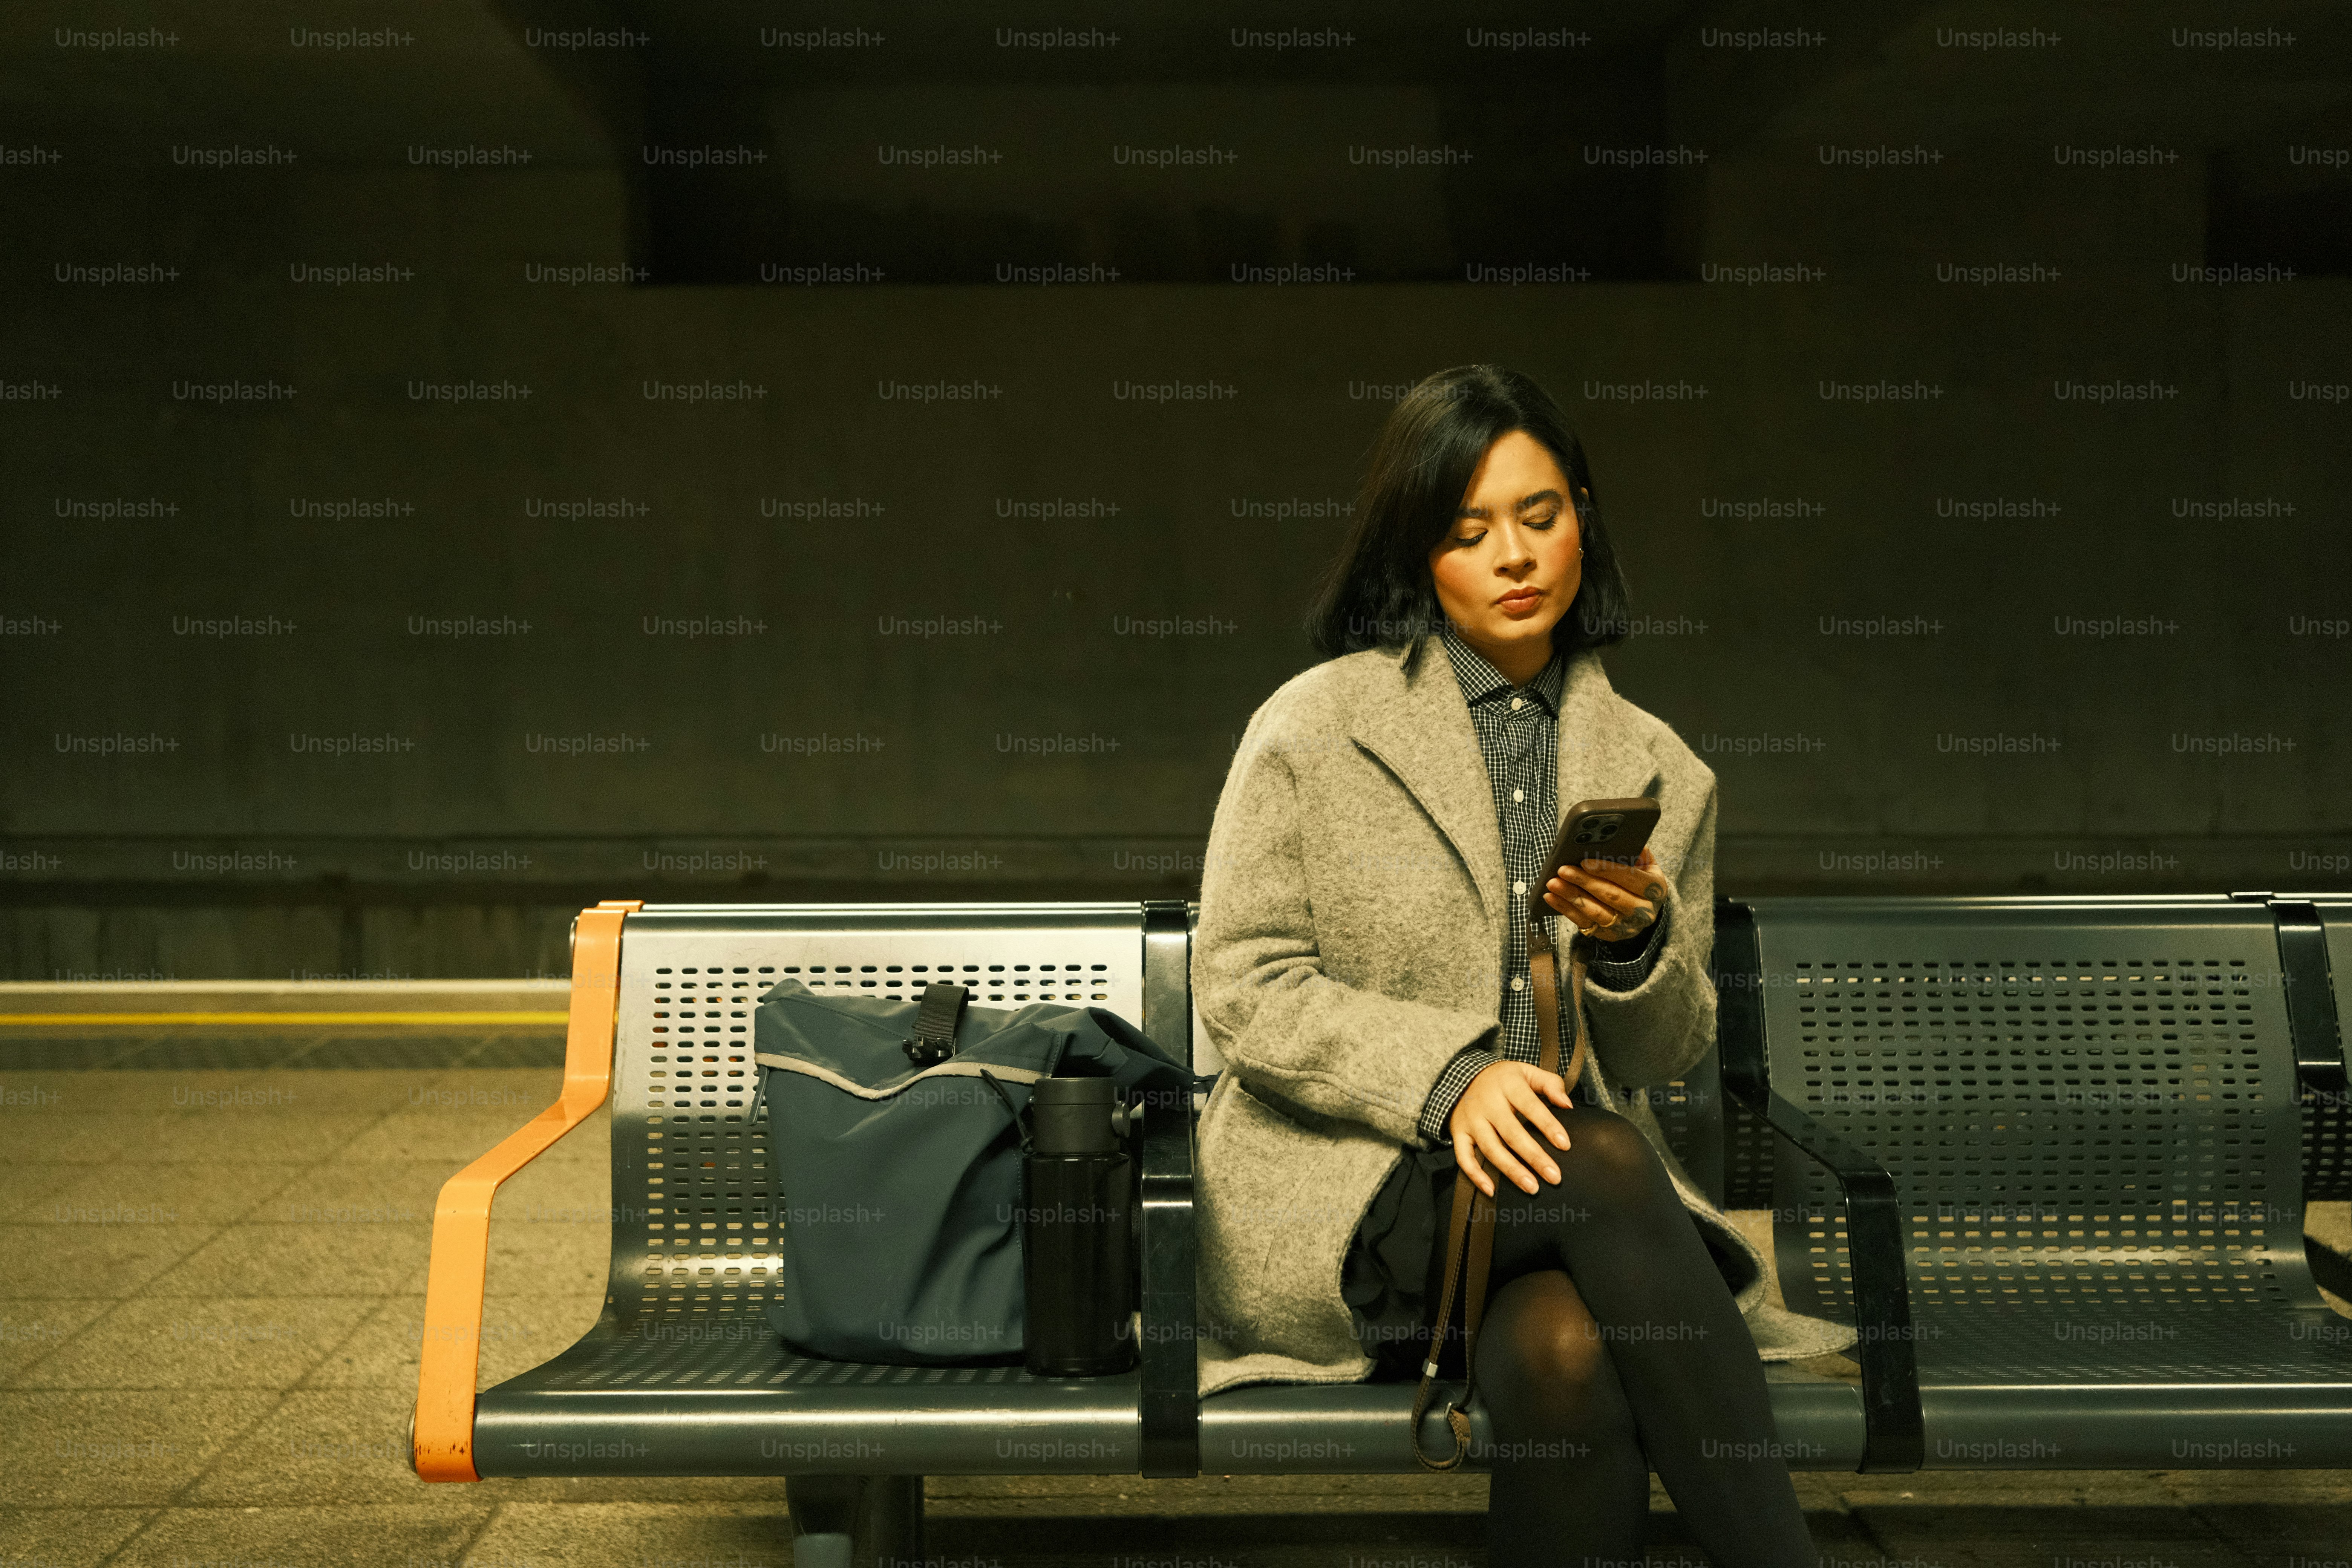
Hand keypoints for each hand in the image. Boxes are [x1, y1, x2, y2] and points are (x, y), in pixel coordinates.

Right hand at [1447, 1060, 1572, 1197]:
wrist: (1461, 1077)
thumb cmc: (1502, 1079)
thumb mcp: (1526, 1071)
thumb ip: (1550, 1084)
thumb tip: (1567, 1104)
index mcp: (1507, 1085)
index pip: (1530, 1106)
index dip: (1547, 1125)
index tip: (1564, 1144)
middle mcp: (1487, 1104)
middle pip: (1512, 1133)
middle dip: (1534, 1157)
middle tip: (1554, 1176)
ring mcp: (1471, 1120)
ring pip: (1491, 1149)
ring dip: (1512, 1170)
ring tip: (1532, 1187)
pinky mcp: (1459, 1133)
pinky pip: (1464, 1157)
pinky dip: (1475, 1175)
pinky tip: (1491, 1190)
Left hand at [1544, 844, 1671, 942]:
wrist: (1645, 907)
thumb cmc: (1640, 878)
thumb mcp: (1645, 863)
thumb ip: (1635, 852)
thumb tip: (1615, 840)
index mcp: (1656, 889)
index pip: (1632, 878)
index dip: (1608, 870)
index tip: (1585, 861)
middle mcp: (1645, 912)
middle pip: (1612, 896)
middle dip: (1585, 882)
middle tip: (1563, 870)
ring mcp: (1628, 927)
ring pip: (1597, 912)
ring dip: (1572, 897)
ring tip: (1552, 884)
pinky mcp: (1611, 936)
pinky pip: (1586, 924)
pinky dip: (1567, 910)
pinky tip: (1552, 898)